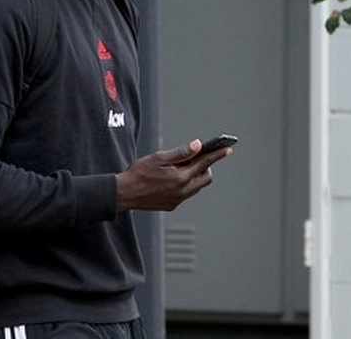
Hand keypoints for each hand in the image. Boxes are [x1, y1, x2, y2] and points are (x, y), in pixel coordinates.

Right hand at [115, 139, 232, 211]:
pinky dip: (185, 185)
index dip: (217, 154)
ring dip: (194, 176)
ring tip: (180, 168)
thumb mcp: (159, 158)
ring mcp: (178, 199)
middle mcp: (182, 190)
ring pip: (196, 187)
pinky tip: (171, 179)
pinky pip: (186, 194)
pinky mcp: (172, 205)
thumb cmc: (138, 174)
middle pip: (205, 178)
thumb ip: (180, 152)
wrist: (124, 193)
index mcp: (181, 177)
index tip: (227, 149)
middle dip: (205, 167)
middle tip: (195, 158)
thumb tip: (197, 145)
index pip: (205, 163)